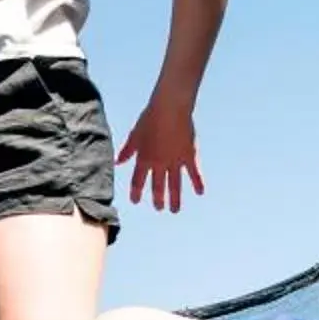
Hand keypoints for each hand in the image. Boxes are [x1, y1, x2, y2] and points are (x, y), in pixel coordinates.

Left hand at [115, 95, 203, 212]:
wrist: (170, 108)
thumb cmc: (150, 118)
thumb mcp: (136, 134)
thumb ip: (128, 150)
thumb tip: (118, 162)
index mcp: (144, 158)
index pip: (138, 180)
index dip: (136, 191)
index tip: (135, 201)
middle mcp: (159, 163)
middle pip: (157, 186)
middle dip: (157, 199)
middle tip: (158, 208)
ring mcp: (175, 161)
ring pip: (174, 184)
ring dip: (175, 198)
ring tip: (174, 210)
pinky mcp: (189, 155)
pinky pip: (194, 172)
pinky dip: (197, 182)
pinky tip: (200, 192)